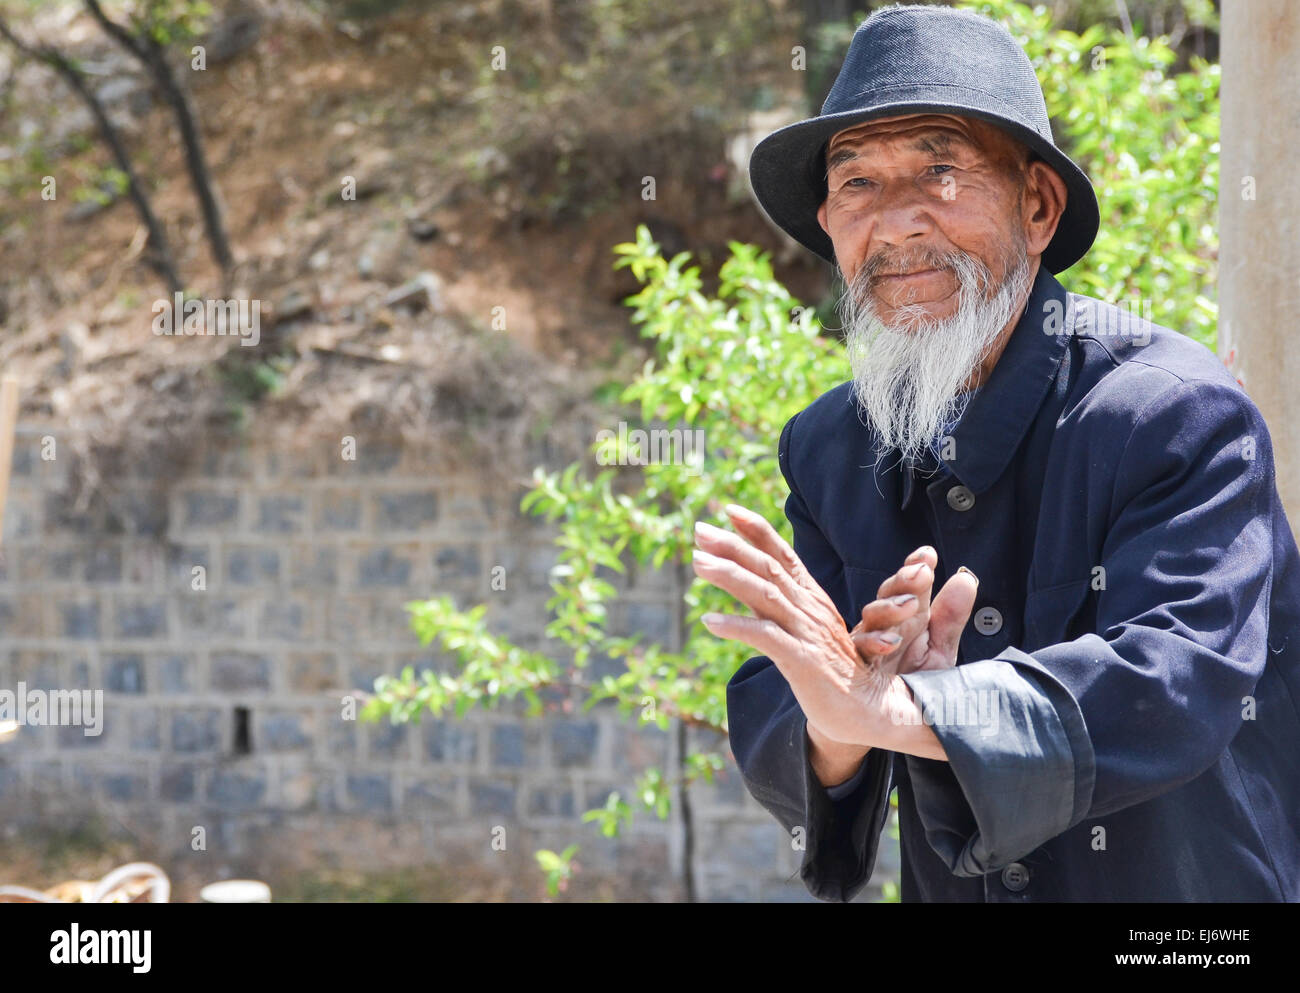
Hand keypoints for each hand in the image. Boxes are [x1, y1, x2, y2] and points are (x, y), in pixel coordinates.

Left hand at [692, 504, 889, 747]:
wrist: (867, 709)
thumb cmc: (831, 668)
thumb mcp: (804, 628)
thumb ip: (775, 603)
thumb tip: (740, 580)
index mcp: (812, 597)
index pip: (783, 554)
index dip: (757, 530)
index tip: (728, 510)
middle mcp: (810, 608)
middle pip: (769, 567)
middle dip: (733, 546)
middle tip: (699, 531)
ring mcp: (808, 633)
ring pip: (765, 594)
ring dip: (730, 576)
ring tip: (698, 562)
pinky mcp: (804, 661)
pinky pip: (766, 638)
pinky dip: (736, 626)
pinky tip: (709, 620)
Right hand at [848, 546, 978, 676]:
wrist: (887, 726)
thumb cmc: (912, 687)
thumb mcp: (938, 653)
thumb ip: (950, 619)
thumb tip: (965, 579)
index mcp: (905, 620)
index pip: (910, 587)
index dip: (916, 567)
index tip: (928, 554)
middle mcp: (885, 628)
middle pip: (889, 596)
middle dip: (903, 581)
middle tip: (921, 572)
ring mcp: (867, 647)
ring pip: (872, 618)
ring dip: (889, 608)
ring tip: (908, 605)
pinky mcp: (855, 669)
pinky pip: (859, 652)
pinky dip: (873, 644)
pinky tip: (889, 641)